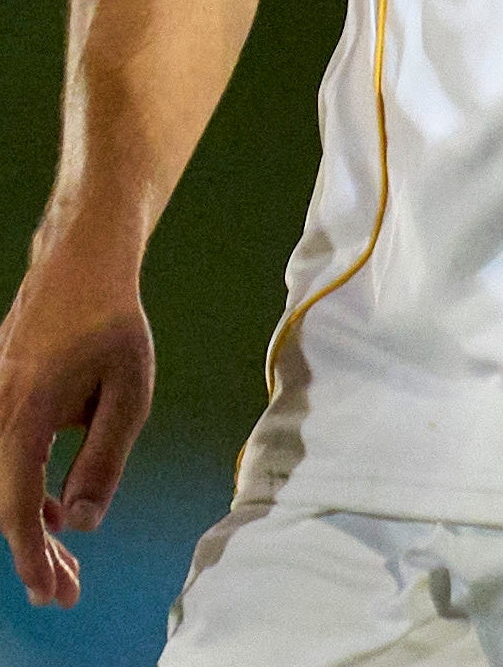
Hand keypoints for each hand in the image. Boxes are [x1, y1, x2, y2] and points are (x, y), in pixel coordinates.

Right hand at [0, 218, 151, 608]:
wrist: (78, 271)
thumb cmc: (112, 328)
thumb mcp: (129, 394)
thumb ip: (103, 461)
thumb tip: (80, 523)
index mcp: (22, 415)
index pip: (17, 507)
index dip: (33, 557)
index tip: (52, 592)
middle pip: (2, 506)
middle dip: (32, 554)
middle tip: (64, 591)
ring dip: (28, 528)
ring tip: (65, 565)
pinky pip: (3, 464)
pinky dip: (24, 495)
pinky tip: (54, 511)